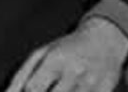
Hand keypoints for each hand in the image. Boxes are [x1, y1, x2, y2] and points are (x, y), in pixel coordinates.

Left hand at [3, 17, 127, 91]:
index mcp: (55, 60)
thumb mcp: (42, 54)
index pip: (34, 88)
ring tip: (57, 90)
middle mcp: (73, 72)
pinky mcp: (106, 90)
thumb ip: (22, 76)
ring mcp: (91, 84)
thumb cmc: (68, 47)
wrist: (104, 40)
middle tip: (43, 91)